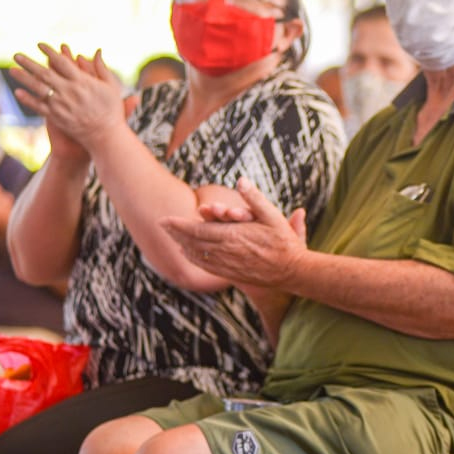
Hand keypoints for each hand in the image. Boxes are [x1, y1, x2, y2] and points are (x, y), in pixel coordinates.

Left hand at [11, 45, 124, 151]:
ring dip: (24, 78)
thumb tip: (97, 50)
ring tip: (12, 70)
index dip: (50, 52)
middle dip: (29, 63)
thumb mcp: (111, 86)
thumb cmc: (111, 109)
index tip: (40, 45)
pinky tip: (17, 92)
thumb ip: (101, 68)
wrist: (106, 135)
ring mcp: (61, 104)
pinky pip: (39, 106)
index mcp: (83, 82)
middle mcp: (69, 91)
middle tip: (16, 55)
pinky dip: (28, 99)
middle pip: (45, 73)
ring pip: (38, 88)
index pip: (62, 62)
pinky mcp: (56, 117)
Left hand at [159, 177, 306, 286]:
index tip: (164, 219)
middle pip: (193, 242)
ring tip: (172, 237)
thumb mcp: (273, 216)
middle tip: (162, 225)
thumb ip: (255, 198)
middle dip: (176, 233)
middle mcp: (226, 251)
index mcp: (233, 235)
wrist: (292, 270)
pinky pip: (207, 265)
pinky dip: (194, 258)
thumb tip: (241, 180)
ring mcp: (228, 264)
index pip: (198, 230)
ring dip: (182, 245)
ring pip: (198, 254)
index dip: (179, 225)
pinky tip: (189, 254)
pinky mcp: (231, 273)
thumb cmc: (284, 242)